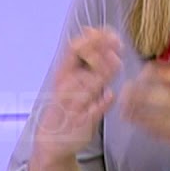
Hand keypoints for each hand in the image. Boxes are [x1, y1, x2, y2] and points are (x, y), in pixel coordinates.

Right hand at [32, 27, 122, 162]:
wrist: (52, 141)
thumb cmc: (65, 105)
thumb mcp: (68, 78)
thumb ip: (82, 58)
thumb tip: (92, 29)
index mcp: (63, 74)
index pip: (75, 48)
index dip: (94, 38)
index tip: (111, 34)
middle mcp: (67, 87)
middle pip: (81, 65)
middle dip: (100, 51)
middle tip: (117, 45)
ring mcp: (74, 104)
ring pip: (87, 85)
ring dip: (103, 72)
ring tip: (117, 63)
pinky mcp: (82, 122)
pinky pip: (93, 111)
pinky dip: (102, 102)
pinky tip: (111, 95)